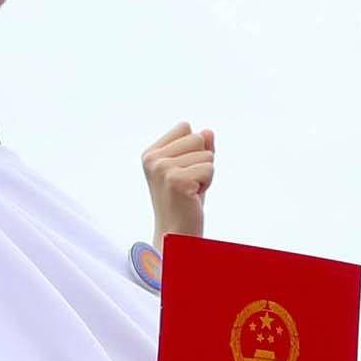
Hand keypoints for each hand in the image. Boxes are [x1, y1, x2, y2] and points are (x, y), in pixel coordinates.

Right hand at [141, 122, 215, 241]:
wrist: (176, 233)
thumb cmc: (184, 201)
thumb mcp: (191, 168)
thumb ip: (199, 147)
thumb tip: (208, 131)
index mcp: (151, 153)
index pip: (185, 127)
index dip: (193, 148)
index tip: (182, 172)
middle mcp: (153, 159)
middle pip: (197, 137)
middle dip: (201, 161)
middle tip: (188, 184)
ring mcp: (162, 169)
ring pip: (206, 154)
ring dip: (205, 175)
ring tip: (190, 191)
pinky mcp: (176, 180)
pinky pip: (209, 169)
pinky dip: (207, 184)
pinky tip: (192, 197)